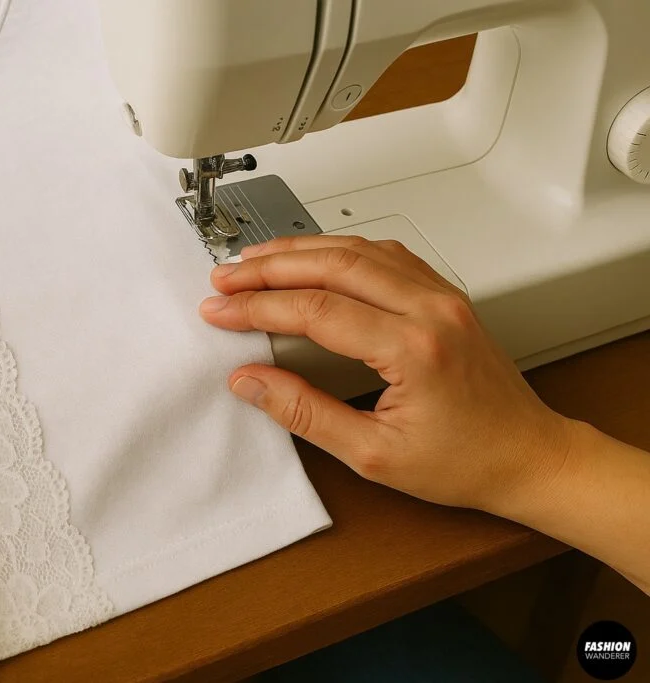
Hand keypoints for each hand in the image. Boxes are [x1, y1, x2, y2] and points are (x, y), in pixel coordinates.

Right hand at [199, 236, 575, 515]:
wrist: (528, 456)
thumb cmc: (465, 462)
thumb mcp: (373, 453)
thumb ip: (304, 413)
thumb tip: (251, 381)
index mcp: (413, 348)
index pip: (316, 310)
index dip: (258, 306)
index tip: (220, 310)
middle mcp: (430, 309)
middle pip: (333, 265)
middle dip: (269, 267)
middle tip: (226, 277)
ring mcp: (442, 296)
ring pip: (359, 249)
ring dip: (301, 250)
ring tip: (256, 260)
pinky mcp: (445, 295)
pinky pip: (386, 254)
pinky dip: (339, 249)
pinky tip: (315, 256)